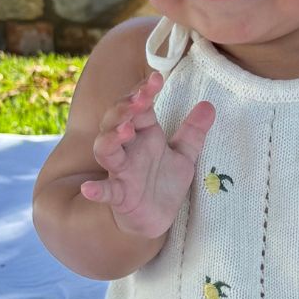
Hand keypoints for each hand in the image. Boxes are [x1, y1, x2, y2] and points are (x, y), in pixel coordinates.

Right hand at [80, 70, 214, 239]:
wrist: (156, 219)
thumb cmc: (164, 183)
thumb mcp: (184, 156)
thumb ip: (194, 132)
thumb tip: (209, 105)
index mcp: (144, 134)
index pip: (139, 106)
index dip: (143, 91)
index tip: (156, 78)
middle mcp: (129, 149)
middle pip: (116, 121)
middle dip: (124, 108)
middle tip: (138, 99)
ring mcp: (121, 172)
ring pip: (106, 149)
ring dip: (111, 138)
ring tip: (124, 129)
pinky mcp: (119, 196)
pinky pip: (105, 191)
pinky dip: (96, 190)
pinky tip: (89, 189)